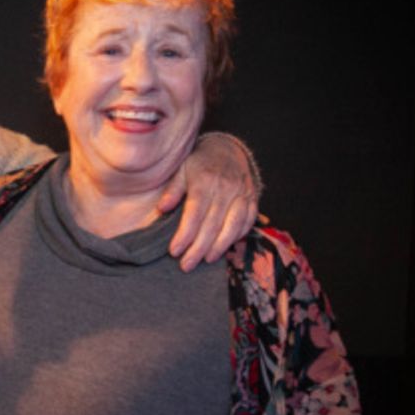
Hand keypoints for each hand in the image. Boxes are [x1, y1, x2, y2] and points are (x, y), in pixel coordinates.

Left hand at [159, 132, 259, 271]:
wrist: (228, 149)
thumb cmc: (199, 163)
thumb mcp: (181, 169)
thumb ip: (172, 190)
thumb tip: (162, 208)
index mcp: (205, 180)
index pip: (194, 213)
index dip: (185, 235)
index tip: (174, 251)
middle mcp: (226, 188)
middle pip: (212, 224)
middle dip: (198, 248)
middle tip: (186, 265)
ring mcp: (242, 193)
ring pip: (233, 226)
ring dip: (219, 246)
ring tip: (206, 260)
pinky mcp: (252, 199)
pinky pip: (248, 221)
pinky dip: (237, 236)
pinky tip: (225, 248)